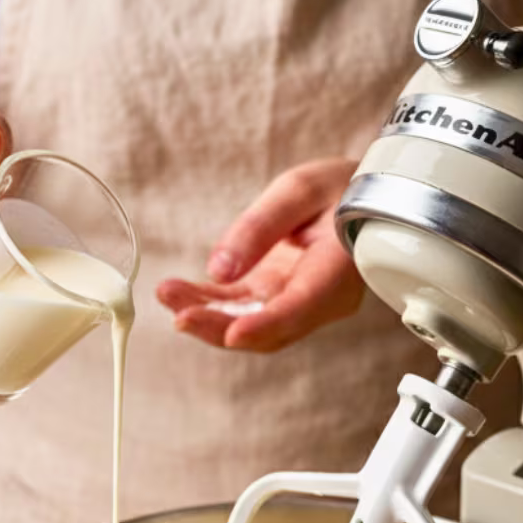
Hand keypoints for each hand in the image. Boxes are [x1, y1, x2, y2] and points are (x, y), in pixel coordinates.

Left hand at [157, 159, 364, 352]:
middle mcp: (321, 301)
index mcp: (339, 272)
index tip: (233, 334)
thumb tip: (218, 269)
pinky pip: (238, 310)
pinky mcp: (274, 299)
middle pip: (270, 329)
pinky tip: (175, 293)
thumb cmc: (336, 188)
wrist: (355, 198)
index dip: (265, 324)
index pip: (301, 307)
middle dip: (221, 327)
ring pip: (249, 325)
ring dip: (206, 317)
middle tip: (180, 317)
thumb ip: (260, 226)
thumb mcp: (299, 190)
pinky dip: (207, 305)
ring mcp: (297, 305)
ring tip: (168, 294)